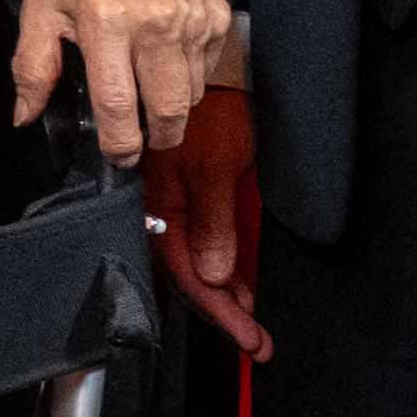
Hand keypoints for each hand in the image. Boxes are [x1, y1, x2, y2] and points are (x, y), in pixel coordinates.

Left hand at [9, 0, 232, 164]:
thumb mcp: (39, 9)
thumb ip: (32, 67)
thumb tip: (25, 115)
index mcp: (106, 22)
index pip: (118, 105)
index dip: (119, 143)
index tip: (117, 156)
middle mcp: (156, 22)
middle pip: (168, 110)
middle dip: (155, 137)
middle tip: (139, 140)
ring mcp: (191, 18)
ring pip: (191, 94)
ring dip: (171, 106)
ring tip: (146, 92)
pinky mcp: (215, 13)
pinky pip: (208, 68)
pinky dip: (188, 76)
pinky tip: (164, 59)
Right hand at [148, 92, 265, 354]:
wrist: (217, 74)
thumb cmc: (212, 112)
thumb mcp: (216, 169)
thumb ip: (213, 224)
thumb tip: (215, 275)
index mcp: (161, 207)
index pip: (188, 274)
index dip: (219, 309)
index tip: (248, 336)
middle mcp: (165, 212)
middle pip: (191, 277)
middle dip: (224, 313)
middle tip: (256, 342)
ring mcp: (178, 206)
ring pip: (197, 264)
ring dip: (225, 295)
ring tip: (252, 322)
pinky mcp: (194, 197)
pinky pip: (203, 244)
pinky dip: (223, 268)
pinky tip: (236, 283)